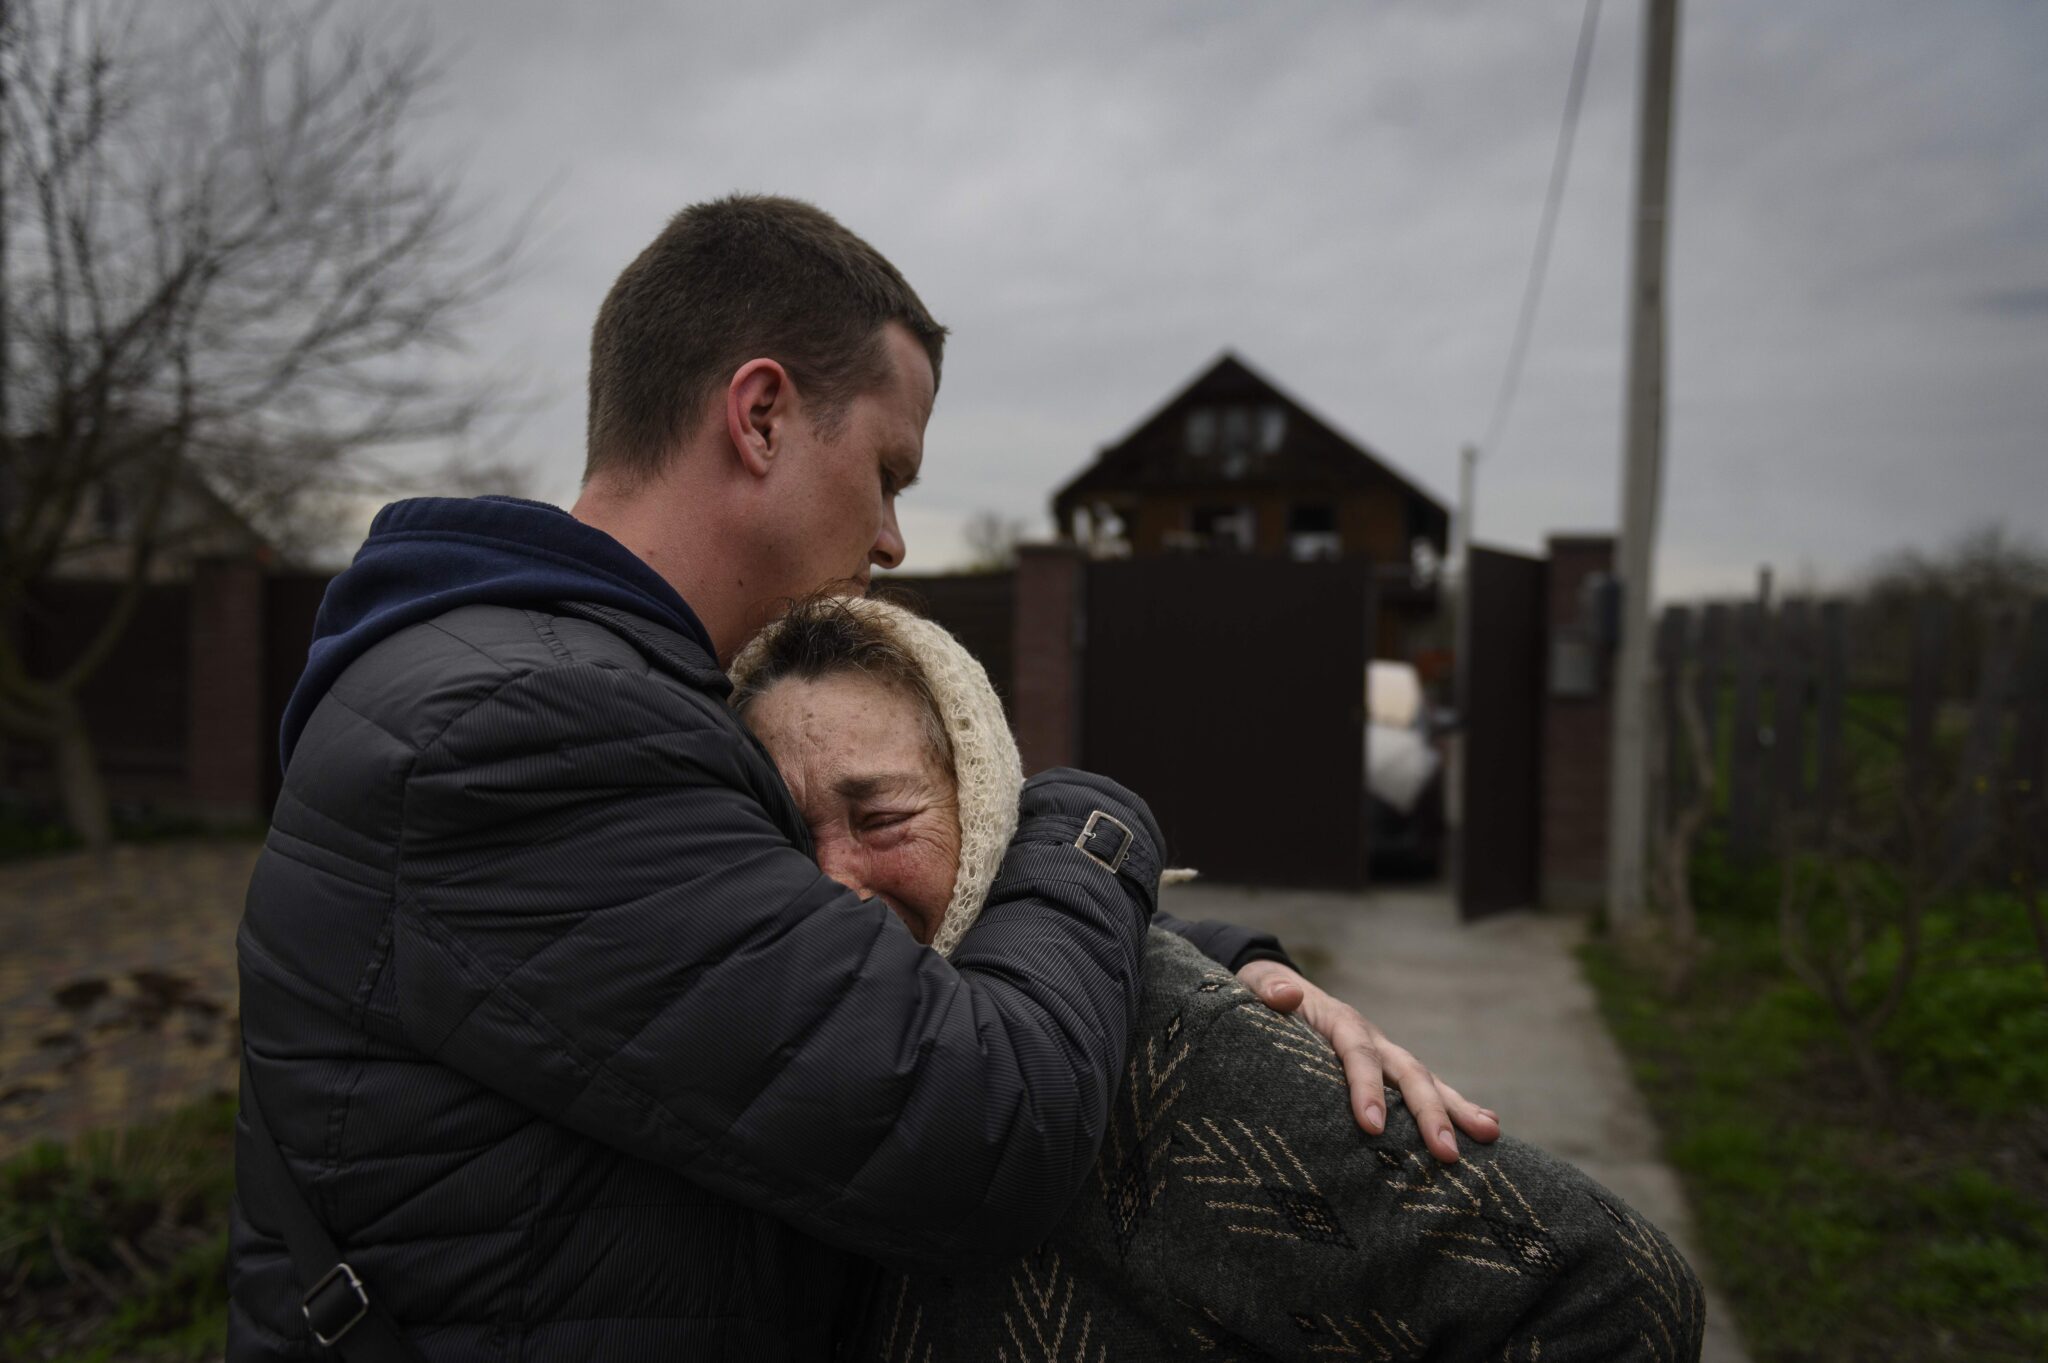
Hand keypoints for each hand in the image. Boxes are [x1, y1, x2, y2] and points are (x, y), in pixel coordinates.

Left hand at [1235, 959, 1500, 1163]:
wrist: (1279, 989)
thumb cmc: (1266, 998)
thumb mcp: (1259, 988)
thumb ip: (1269, 992)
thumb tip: (1285, 995)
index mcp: (1340, 1022)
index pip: (1357, 1054)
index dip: (1366, 1088)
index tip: (1371, 1126)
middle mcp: (1372, 1039)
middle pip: (1407, 1072)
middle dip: (1429, 1112)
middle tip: (1447, 1153)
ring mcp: (1386, 1056)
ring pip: (1427, 1082)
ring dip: (1458, 1109)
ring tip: (1490, 1135)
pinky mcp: (1389, 1073)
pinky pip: (1424, 1092)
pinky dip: (1453, 1110)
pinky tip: (1482, 1136)